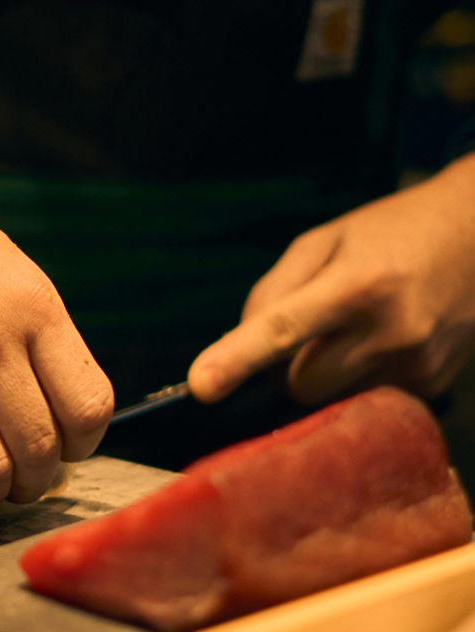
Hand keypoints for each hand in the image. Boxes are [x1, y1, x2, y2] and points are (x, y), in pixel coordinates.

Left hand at [187, 153, 474, 405]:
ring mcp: (415, 364)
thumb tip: (238, 344)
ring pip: (330, 399)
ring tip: (353, 327)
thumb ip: (274, 289)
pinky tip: (383, 339)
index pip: (283, 329)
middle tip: (305, 330)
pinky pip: (365, 398)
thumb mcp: (325, 239)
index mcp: (357, 283)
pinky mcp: (431, 385)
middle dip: (285, 367)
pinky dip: (357, 376)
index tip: (201, 386)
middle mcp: (390, 330)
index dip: (237, 359)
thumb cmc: (391, 232)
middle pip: (298, 384)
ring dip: (323, 373)